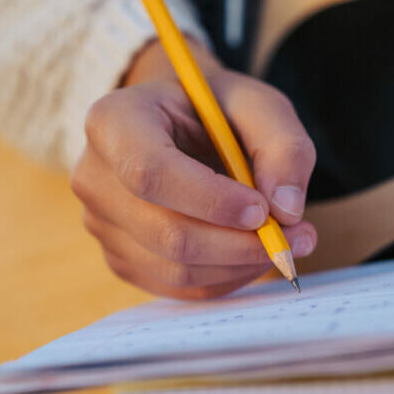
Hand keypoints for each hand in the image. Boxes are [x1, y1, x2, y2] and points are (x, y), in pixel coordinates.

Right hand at [71, 39, 316, 298]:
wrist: (181, 126)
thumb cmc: (217, 110)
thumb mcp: (258, 105)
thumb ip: (283, 146)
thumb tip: (287, 209)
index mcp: (113, 121)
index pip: (149, 172)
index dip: (209, 200)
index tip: (263, 210)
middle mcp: (94, 176)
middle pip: (165, 232)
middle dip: (239, 243)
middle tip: (299, 235)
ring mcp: (101, 224)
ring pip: (175, 269)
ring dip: (241, 265)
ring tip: (288, 242)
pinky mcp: (121, 258)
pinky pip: (178, 287)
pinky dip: (227, 277)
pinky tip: (256, 253)